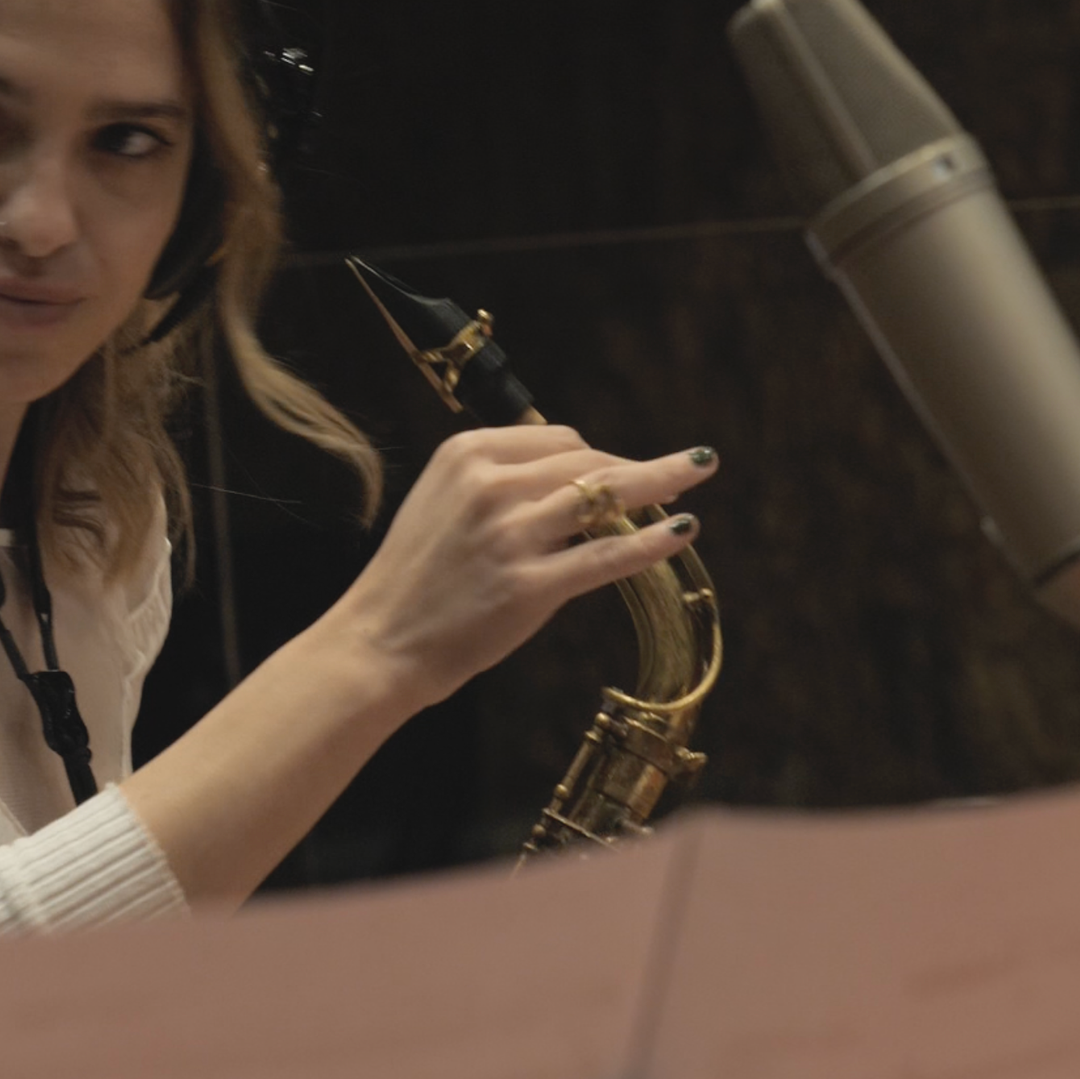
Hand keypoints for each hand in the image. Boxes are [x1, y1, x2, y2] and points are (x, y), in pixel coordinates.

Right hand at [318, 425, 716, 709]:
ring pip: (605, 495)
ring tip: (700, 473)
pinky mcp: (528, 587)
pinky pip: (606, 556)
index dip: (599, 455)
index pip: (558, 437)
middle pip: (586, 460)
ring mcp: (510, 536)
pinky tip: (681, 530)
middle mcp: (489, 485)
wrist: (379, 641)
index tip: (621, 471)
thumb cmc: (414, 578)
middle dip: (634, 469)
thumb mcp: (442, 502)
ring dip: (661, 482)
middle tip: (674, 478)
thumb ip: (499, 482)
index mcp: (465, 454)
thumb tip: (574, 478)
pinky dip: (651, 542)